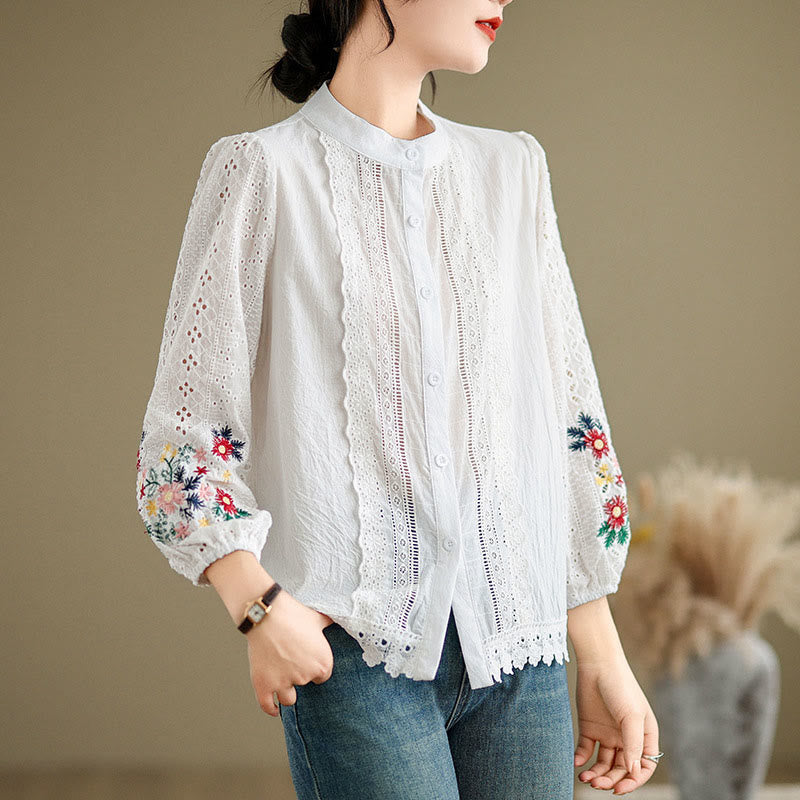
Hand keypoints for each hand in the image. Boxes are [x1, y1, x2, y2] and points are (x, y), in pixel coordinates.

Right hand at [245, 589, 334, 716]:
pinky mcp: (264, 685)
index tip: (308, 662)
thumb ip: (328, 625)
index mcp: (323, 663)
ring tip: (283, 682)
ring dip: (287, 692)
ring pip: (289, 699)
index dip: (315, 669)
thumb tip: (337, 620)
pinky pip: (267, 705)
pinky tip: (273, 708)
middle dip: (300, 675)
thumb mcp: (317, 618)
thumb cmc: (293, 614)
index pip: (323, 677)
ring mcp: (284, 683)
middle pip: (305, 685)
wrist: (267, 614)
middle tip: (292, 661)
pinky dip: (270, 708)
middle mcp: (306, 676)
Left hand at [573, 654, 659, 794]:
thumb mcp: (631, 716)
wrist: (597, 663)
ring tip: (586, 777)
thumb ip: (633, 744)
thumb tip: (632, 772)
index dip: (633, 781)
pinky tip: (577, 762)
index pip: (643, 767)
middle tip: (597, 783)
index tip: (619, 788)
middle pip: (621, 768)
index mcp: (644, 736)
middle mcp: (626, 738)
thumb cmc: (621, 686)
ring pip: (604, 763)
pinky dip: (581, 758)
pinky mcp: (589, 727)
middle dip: (611, 780)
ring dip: (596, 773)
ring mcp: (607, 733)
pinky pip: (586, 749)